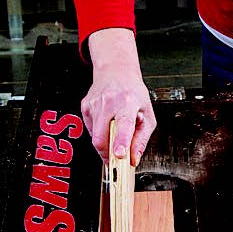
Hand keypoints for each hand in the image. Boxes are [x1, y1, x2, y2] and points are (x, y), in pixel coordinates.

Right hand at [82, 29, 156, 165]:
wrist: (116, 71)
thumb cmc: (134, 93)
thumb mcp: (148, 115)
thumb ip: (141, 139)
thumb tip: (133, 159)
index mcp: (128, 102)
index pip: (124, 124)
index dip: (121, 141)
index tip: (119, 154)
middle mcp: (109, 102)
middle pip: (102, 138)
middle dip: (107, 155)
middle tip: (116, 160)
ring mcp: (94, 104)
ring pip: (95, 137)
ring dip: (105, 142)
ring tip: (115, 129)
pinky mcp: (85, 107)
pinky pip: (91, 130)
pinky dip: (100, 132)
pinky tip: (107, 121)